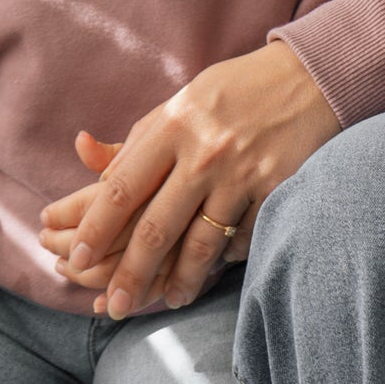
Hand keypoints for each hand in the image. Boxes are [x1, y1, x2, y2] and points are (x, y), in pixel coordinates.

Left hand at [38, 43, 339, 321]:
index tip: (77, 257)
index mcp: (172, 125)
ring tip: (168, 300)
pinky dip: (228, 257)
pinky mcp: (277, 189)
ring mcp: (243, 173)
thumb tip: (88, 165)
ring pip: (201, 245)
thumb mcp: (181, 102)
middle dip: (130, 275)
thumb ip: (139, 139)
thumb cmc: (233, 91)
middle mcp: (204, 151)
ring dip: (180, 282)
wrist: (307, 77)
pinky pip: (244, 238)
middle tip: (115, 306)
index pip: (121, 189)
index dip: (95, 229)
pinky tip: (217, 269)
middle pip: (156, 229)